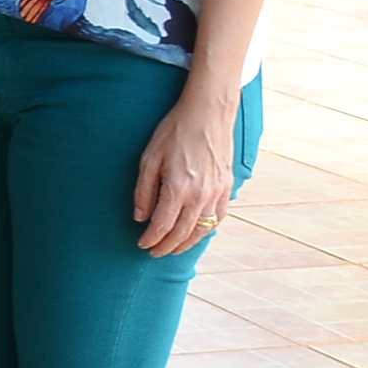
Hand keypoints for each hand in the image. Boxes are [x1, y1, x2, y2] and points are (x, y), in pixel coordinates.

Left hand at [133, 92, 239, 256]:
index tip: (141, 244)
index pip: (162, 225)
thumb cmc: (174, 132)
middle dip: (167, 246)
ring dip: (187, 243)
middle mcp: (200, 195)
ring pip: (203, 229)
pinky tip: (197, 232)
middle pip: (182, 232)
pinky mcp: (227, 187)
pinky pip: (218, 217)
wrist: (207, 114)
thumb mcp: (149, 159)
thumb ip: (144, 191)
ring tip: (173, 249)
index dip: (151, 239)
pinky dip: (207, 230)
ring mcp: (217, 192)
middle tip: (154, 253)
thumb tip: (140, 217)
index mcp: (178, 188)